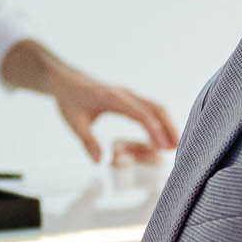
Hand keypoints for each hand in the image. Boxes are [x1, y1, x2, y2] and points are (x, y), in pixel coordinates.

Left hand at [49, 70, 179, 164]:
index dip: (154, 131)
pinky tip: (162, 135)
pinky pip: (149, 107)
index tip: (162, 147)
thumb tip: (99, 161)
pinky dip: (159, 120)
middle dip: (169, 127)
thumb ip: (88, 141)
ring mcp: (128, 94)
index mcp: (114, 98)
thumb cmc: (69, 99)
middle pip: (156, 108)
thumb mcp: (74, 122)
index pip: (141, 114)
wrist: (64, 80)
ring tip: (173, 144)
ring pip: (155, 106)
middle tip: (176, 148)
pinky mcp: (128, 97)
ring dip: (167, 123)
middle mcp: (125, 94)